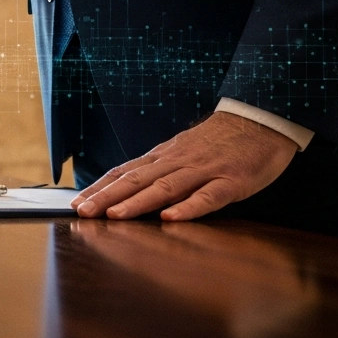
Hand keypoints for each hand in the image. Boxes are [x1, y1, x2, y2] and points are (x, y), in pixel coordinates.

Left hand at [70, 112, 297, 221]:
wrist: (260, 119)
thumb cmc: (219, 142)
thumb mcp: (183, 153)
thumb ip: (159, 172)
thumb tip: (129, 193)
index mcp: (164, 157)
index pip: (124, 172)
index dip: (100, 188)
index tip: (76, 202)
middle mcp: (177, 162)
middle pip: (137, 180)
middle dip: (107, 197)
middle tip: (83, 212)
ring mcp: (204, 170)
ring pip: (166, 187)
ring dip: (138, 202)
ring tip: (115, 215)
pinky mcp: (232, 180)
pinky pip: (208, 195)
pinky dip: (189, 207)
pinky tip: (171, 218)